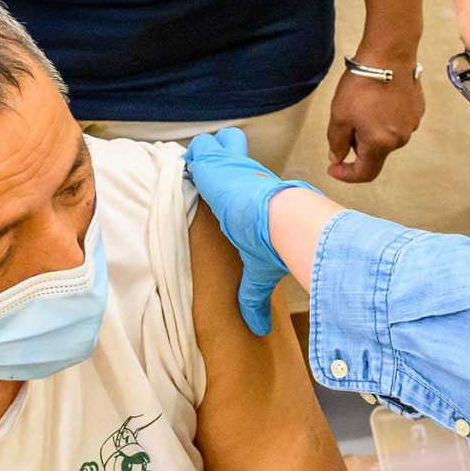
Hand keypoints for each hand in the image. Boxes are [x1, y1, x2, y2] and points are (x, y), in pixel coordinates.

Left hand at [184, 128, 314, 337]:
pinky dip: (193, 156)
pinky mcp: (216, 161)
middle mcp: (248, 175)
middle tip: (211, 172)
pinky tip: (189, 168)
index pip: (244, 178)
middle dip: (222, 154)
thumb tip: (259, 329)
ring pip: (220, 141)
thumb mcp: (260, 268)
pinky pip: (200, 148)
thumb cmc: (273, 243)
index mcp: (258, 195)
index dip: (234, 181)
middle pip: (233, 146)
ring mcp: (233, 164)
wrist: (281, 219)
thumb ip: (253, 293)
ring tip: (197, 168)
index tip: (226, 191)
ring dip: (207, 153)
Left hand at [326, 65, 422, 183]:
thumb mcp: (340, 116)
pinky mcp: (418, 109)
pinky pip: (397, 123)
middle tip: (346, 123)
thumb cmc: (361, 86)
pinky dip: (384, 120)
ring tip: (361, 108)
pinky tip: (377, 100)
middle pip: (375, 153)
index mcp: (381, 144)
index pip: (365, 173)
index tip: (333, 167)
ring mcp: (412, 124)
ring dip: (371, 132)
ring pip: (387, 138)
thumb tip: (338, 158)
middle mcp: (401, 139)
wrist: (389, 55)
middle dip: (357, 145)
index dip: (346, 174)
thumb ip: (337, 142)